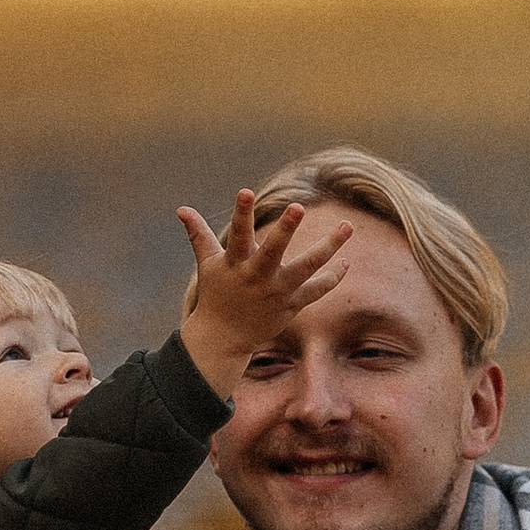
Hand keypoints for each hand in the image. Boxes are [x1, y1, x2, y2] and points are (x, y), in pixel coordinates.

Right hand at [174, 187, 348, 400]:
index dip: (240, 213)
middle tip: (298, 206)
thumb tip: (181, 208)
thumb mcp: (207, 264)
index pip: (237, 234)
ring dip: (328, 248)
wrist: (223, 339)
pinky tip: (345, 261)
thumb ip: (198, 234)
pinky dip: (332, 278)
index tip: (244, 190)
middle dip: (285, 229)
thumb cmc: (216, 294)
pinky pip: (316, 291)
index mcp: (235, 264)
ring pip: (306, 268)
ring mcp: (276, 292)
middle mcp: (257, 277)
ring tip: (348, 226)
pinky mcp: (291, 305)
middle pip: (273, 251)